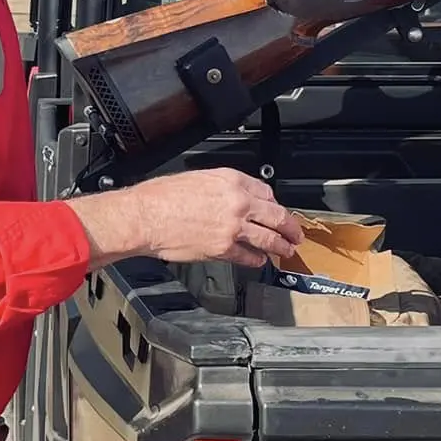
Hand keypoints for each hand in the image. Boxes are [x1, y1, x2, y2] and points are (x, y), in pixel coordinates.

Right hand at [69, 169, 302, 269]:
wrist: (145, 216)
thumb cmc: (161, 197)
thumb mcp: (196, 178)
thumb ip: (221, 187)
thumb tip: (233, 197)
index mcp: (231, 180)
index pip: (265, 191)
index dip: (274, 203)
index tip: (276, 210)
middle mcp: (237, 202)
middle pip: (276, 215)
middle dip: (290, 227)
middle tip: (295, 233)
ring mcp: (233, 227)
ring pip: (268, 238)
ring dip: (280, 246)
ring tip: (286, 250)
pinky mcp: (223, 249)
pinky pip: (248, 256)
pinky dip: (256, 260)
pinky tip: (259, 261)